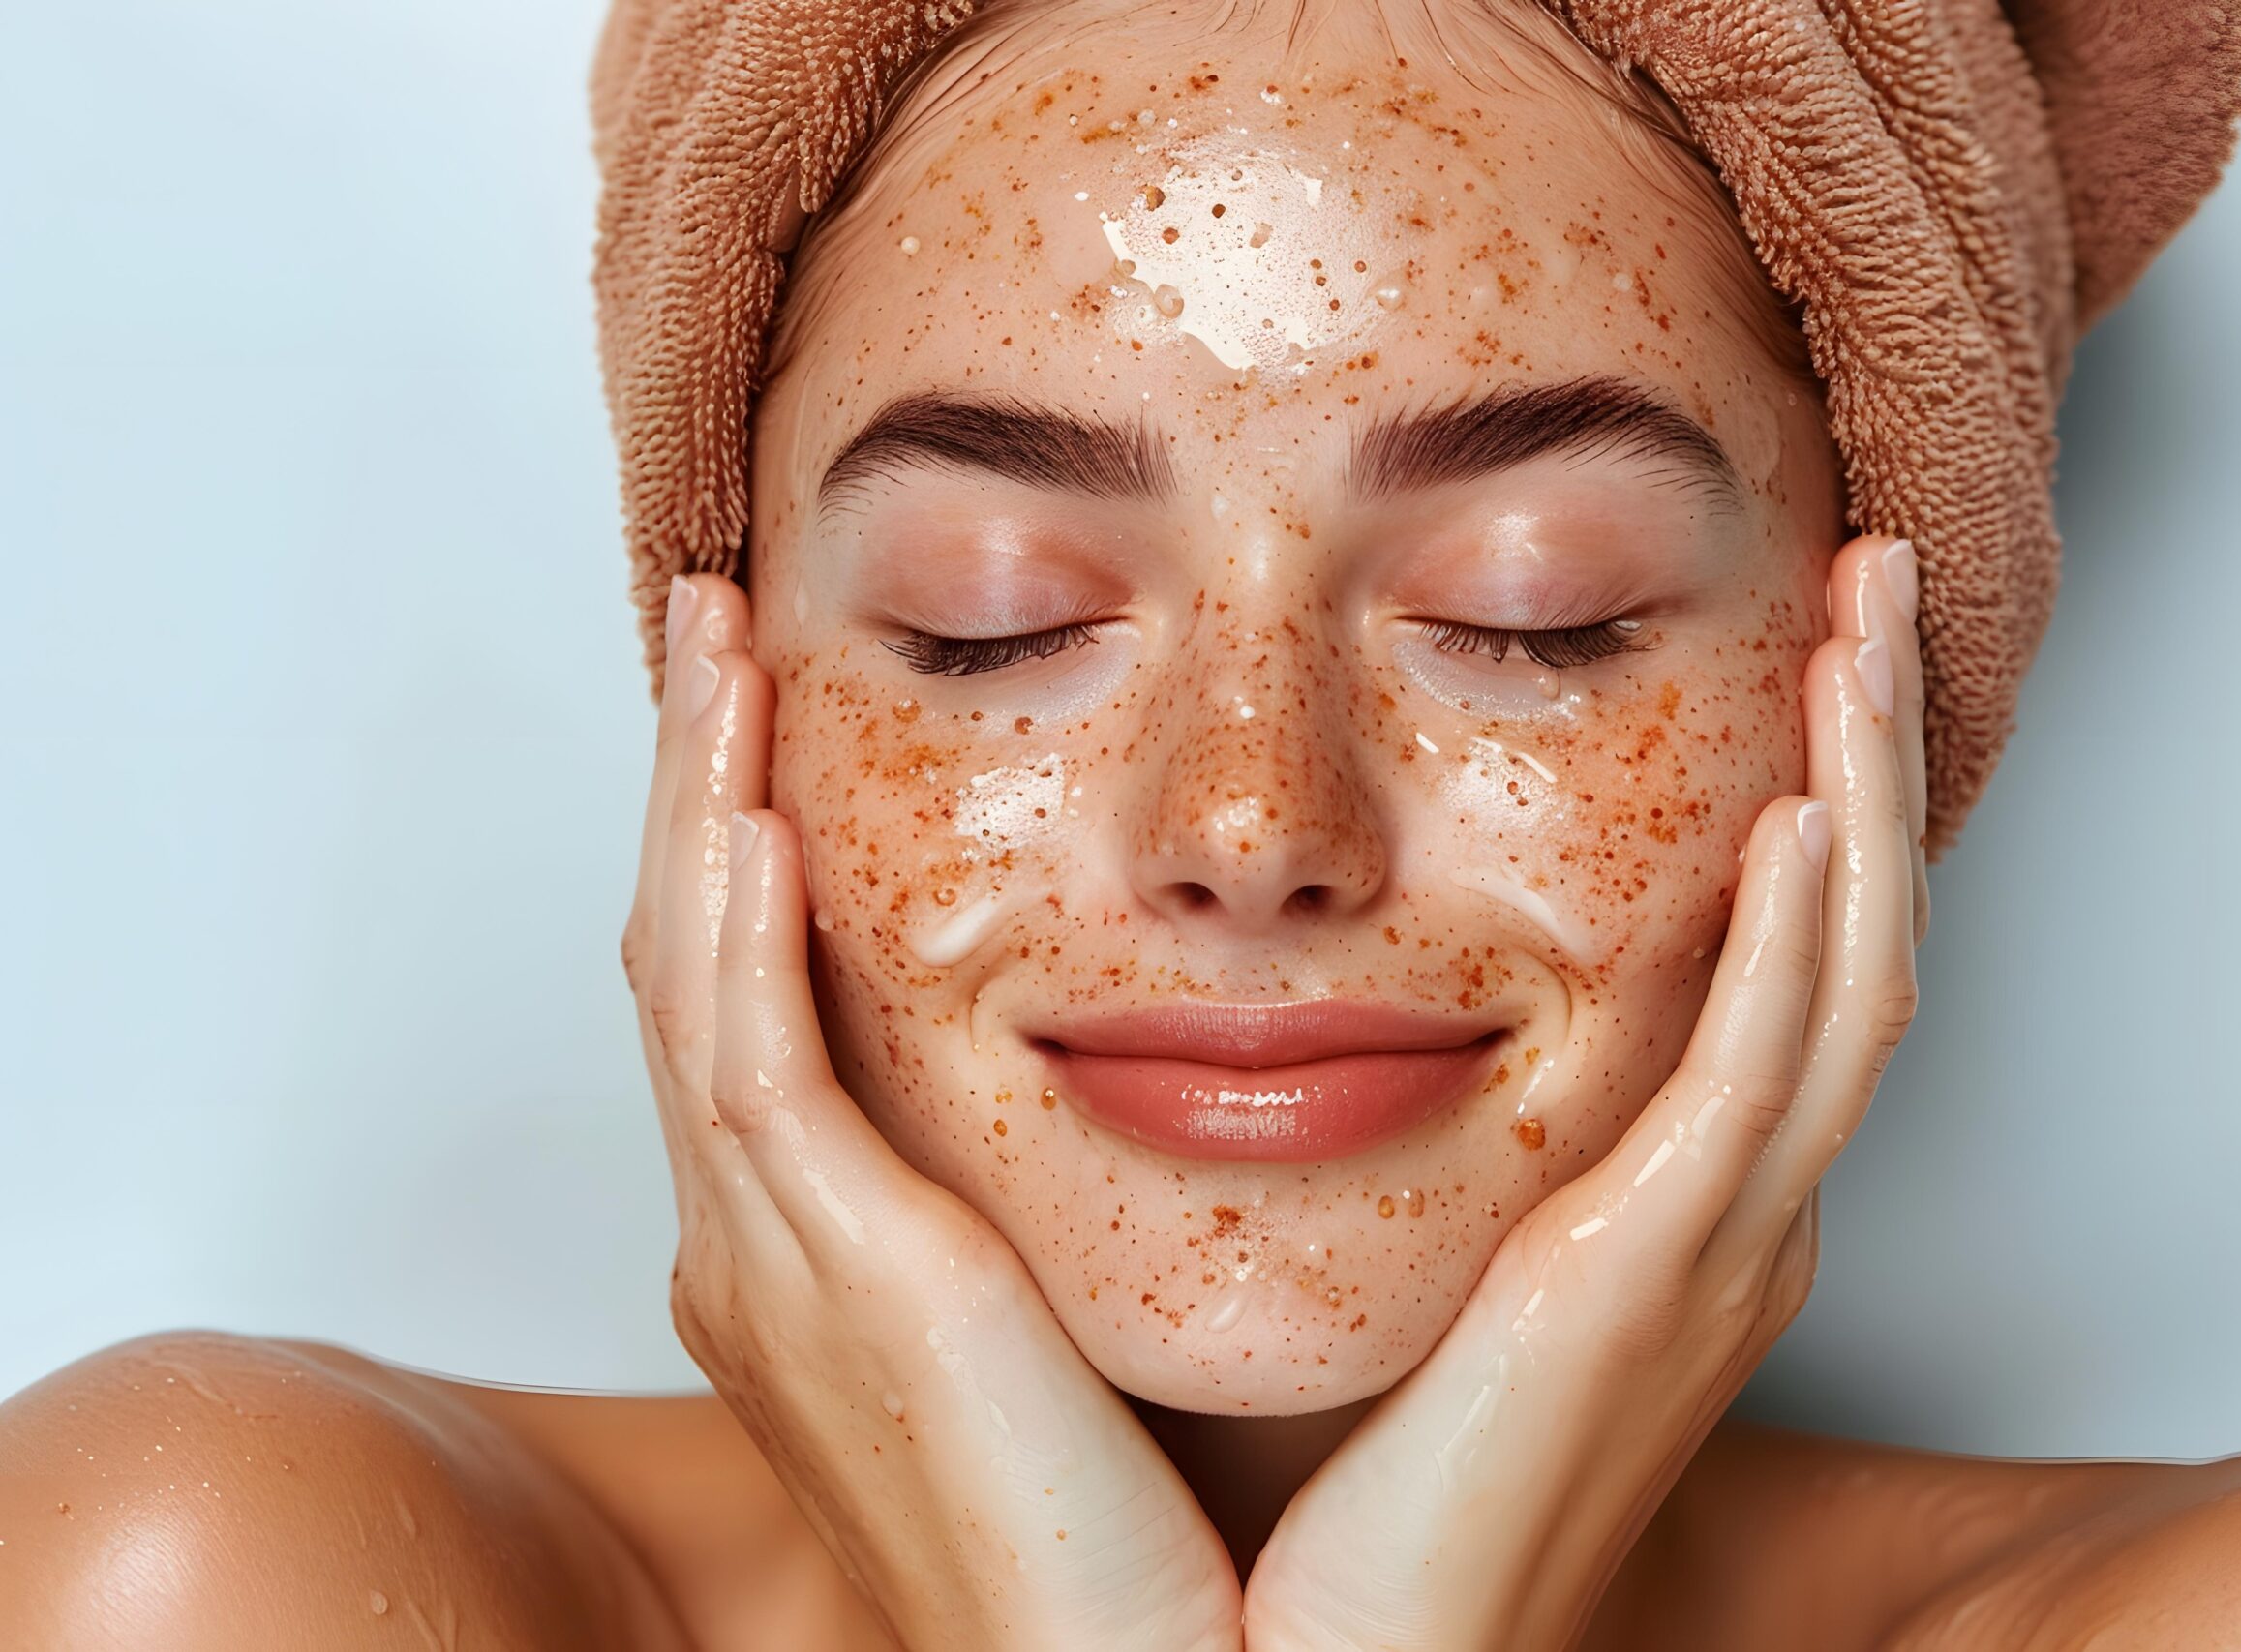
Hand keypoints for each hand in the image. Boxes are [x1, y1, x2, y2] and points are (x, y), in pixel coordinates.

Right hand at [623, 576, 1240, 1651]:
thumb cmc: (1133, 1542)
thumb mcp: (1060, 1329)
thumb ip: (1041, 1205)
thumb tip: (1137, 1084)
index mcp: (809, 1263)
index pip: (747, 1010)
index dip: (740, 856)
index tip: (776, 725)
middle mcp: (758, 1251)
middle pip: (691, 967)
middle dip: (698, 790)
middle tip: (719, 641)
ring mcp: (773, 1262)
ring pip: (694, 978)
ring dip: (703, 802)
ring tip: (724, 652)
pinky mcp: (836, 1274)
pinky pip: (753, 1058)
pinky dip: (740, 921)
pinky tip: (764, 802)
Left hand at [1242, 535, 1926, 1650]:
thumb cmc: (1369, 1479)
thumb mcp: (1440, 1265)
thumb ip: (1458, 1142)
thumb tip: (1351, 1005)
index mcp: (1683, 1204)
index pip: (1791, 968)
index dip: (1825, 808)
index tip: (1801, 663)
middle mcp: (1734, 1214)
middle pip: (1852, 940)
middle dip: (1875, 759)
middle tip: (1869, 595)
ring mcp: (1717, 1246)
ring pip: (1847, 976)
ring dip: (1867, 795)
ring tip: (1866, 632)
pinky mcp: (1652, 1276)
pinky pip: (1765, 1078)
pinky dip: (1797, 942)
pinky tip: (1801, 817)